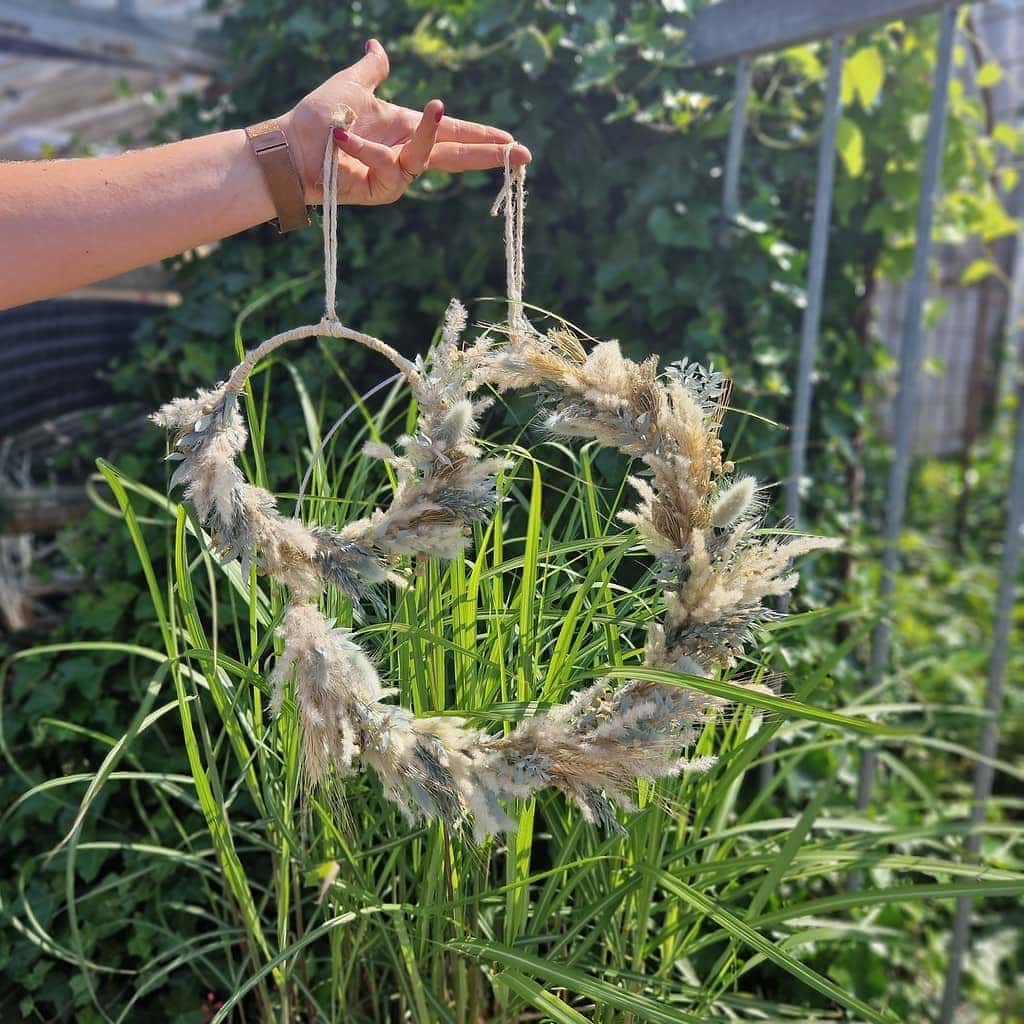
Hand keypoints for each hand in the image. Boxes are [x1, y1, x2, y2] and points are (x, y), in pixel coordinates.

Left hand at [281, 39, 531, 205]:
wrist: (289, 147)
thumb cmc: (316, 117)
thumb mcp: (351, 85)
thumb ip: (371, 68)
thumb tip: (378, 46)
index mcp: (407, 129)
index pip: (454, 133)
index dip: (483, 137)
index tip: (512, 141)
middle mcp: (406, 154)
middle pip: (457, 156)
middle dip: (489, 154)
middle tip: (521, 154)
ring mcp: (396, 176)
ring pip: (425, 158)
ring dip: (427, 133)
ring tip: (430, 107)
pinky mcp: (381, 191)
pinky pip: (387, 165)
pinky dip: (365, 148)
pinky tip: (342, 134)